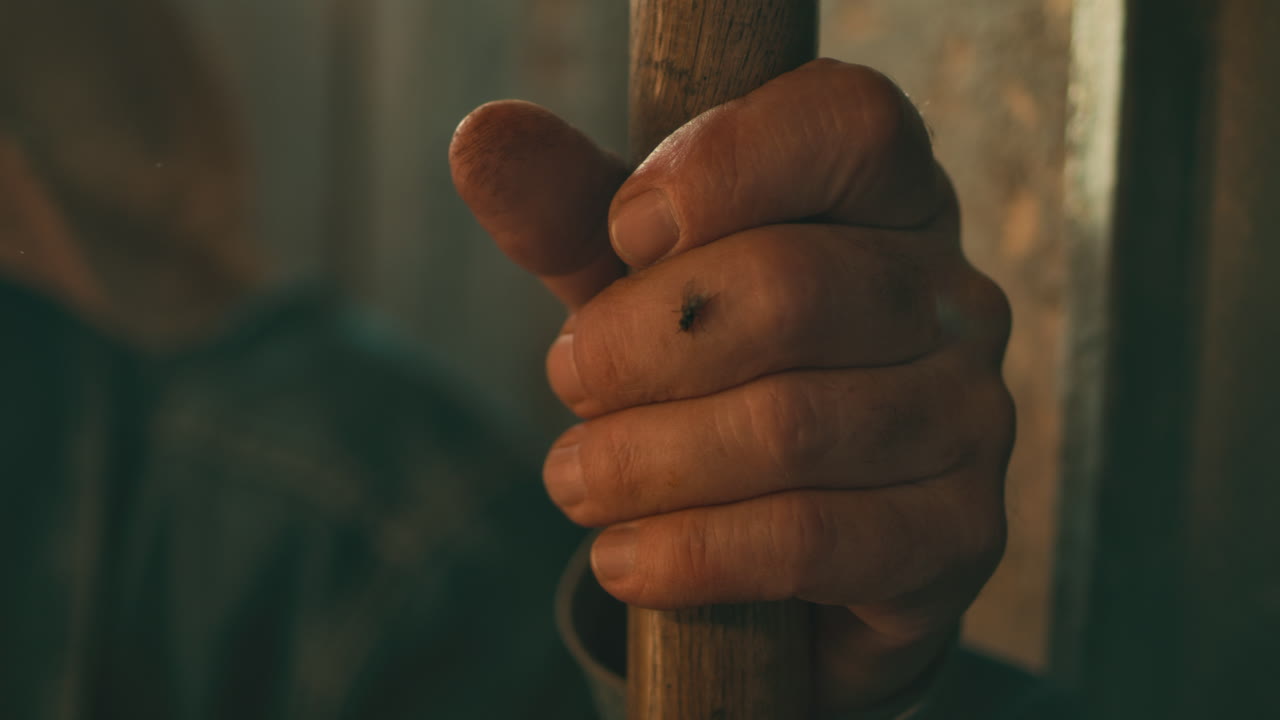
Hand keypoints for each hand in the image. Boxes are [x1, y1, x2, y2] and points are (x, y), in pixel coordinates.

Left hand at [450, 59, 1013, 712]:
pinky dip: (690, 553)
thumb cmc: (720, 375)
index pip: (848, 126)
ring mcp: (972, 418)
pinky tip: (626, 558)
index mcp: (893, 199)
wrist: (799, 537)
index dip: (722, 168)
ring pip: (789, 427)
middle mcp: (955, 296)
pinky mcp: (959, 535)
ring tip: (576, 480)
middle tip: (567, 380)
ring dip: (647, 460)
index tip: (624, 233)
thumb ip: (572, 213)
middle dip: (640, 345)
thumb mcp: (641, 284)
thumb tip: (481, 139)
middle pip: (793, 289)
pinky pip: (810, 541)